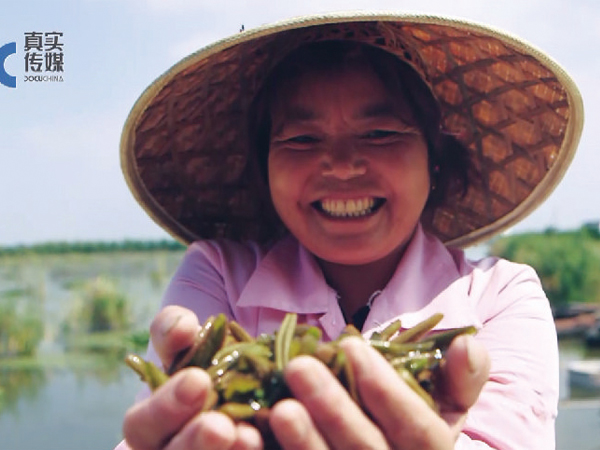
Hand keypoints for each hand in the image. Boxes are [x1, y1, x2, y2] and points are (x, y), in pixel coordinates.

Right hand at [122, 305, 263, 449]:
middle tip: (220, 427)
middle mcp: (174, 449)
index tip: (197, 380)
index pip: (143, 425)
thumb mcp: (188, 340)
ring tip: (251, 437)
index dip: (165, 407)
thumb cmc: (207, 359)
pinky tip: (278, 436)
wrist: (253, 375)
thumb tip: (182, 328)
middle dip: (195, 442)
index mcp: (151, 425)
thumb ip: (174, 329)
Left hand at [269, 334, 489, 449]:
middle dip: (334, 410)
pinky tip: (249, 437)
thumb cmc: (416, 425)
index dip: (389, 393)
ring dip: (304, 443)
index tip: (353, 346)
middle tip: (299, 365)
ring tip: (279, 406)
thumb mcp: (446, 405)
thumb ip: (460, 378)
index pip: (420, 433)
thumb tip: (468, 342)